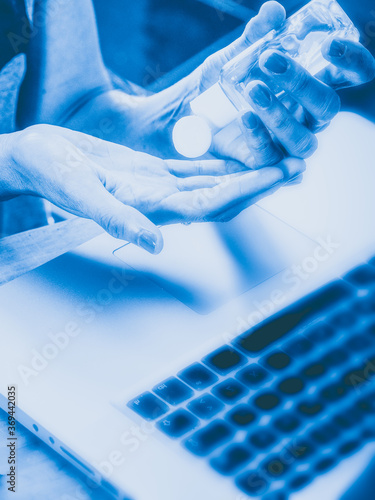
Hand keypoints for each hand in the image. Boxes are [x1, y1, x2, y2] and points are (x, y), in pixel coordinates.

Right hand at [1, 125, 304, 252]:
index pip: (209, 203)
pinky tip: (239, 152)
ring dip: (245, 171)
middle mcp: (159, 201)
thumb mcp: (80, 194)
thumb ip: (118, 220)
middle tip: (296, 165)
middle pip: (220, 193)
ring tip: (279, 157)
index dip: (246, 190)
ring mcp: (157, 186)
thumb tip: (155, 246)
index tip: (278, 176)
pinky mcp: (150, 170)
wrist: (36, 160)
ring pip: (211, 180)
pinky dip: (219, 160)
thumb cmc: (50, 175)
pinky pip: (193, 167)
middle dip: (258, 182)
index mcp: (147, 208)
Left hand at [197, 2, 374, 167]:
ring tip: (253, 89)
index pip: (348, 75)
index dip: (350, 61)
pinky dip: (258, 135)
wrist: (191, 117)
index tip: (329, 44)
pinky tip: (244, 115)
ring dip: (280, 114)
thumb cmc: (221, 87)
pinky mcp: (266, 164)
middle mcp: (307, 117)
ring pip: (303, 140)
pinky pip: (271, 158)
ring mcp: (288, 143)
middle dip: (303, 84)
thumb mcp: (234, 59)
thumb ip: (255, 37)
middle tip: (270, 60)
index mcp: (311, 88)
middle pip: (327, 107)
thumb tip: (272, 11)